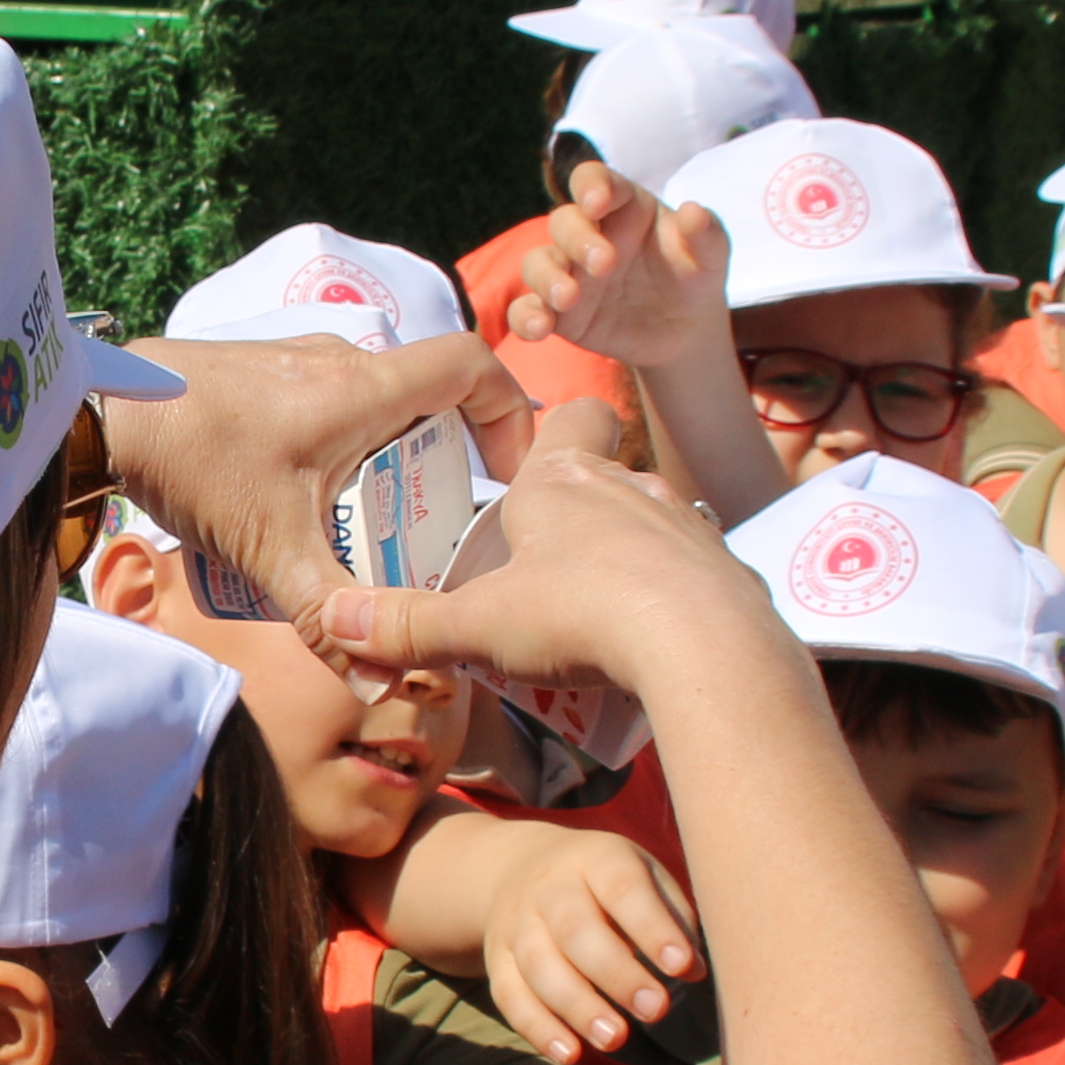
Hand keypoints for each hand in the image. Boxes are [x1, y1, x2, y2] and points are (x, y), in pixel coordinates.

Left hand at [96, 329, 529, 660]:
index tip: (509, 470)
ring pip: (378, 401)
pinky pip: (333, 402)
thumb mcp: (271, 552)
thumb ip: (328, 618)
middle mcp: (341, 361)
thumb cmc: (194, 463)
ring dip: (389, 455)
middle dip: (444, 459)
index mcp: (363, 388)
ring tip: (371, 523)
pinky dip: (345, 444)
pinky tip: (308, 501)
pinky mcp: (263, 372)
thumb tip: (378, 682)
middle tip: (435, 525)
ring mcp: (299, 360)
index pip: (472, 366)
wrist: (101, 411)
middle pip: (429, 397)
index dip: (511, 411)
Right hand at [311, 413, 772, 701]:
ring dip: (627, 558)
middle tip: (543, 569)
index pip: (571, 417)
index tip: (532, 465)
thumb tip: (337, 621)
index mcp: (563, 480)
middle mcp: (630, 488)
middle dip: (578, 514)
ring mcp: (686, 528)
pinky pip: (695, 577)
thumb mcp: (478, 626)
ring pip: (653, 524)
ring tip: (598, 617)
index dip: (555, 430)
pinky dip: (674, 601)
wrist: (704, 648)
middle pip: (606, 476)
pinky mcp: (727, 574)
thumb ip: (407, 625)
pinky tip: (654, 645)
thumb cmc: (583, 614)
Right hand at [479, 824, 709, 1062]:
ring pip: (539, 966)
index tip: (681, 965)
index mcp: (597, 858)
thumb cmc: (606, 883)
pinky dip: (538, 1028)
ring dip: (577, 1007)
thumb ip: (673, 919)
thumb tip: (695, 971)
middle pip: (575, 929)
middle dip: (616, 973)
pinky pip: (509, 995)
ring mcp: (517, 923)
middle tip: (655, 1010)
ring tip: (616, 1039)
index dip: (652, 927)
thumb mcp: (644, 877)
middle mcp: (550, 887)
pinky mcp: (496, 958)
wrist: (522, 867)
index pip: (623, 888)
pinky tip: (571, 1054)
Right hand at [509, 162, 736, 378]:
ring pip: (537, 263)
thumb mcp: (711, 257)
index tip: (598, 202)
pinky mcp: (559, 314)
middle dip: (578, 239)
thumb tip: (694, 211)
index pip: (593, 180)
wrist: (686, 332)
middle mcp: (588, 235)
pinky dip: (525, 317)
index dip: (590, 185)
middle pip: (563, 222)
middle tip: (604, 264)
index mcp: (623, 207)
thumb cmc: (694, 278)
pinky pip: (526, 310)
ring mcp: (569, 274)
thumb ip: (707, 235)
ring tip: (568, 298)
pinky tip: (538, 328)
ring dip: (547, 277)